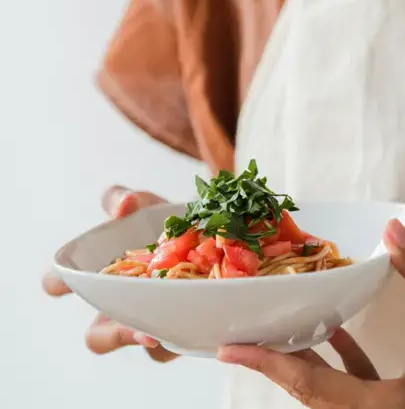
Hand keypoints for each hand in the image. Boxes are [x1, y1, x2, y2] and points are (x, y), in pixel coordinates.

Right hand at [43, 186, 176, 362]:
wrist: (210, 234)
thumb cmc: (162, 222)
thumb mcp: (144, 205)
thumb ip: (124, 199)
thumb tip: (123, 205)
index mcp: (97, 275)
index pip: (60, 282)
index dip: (55, 283)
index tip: (60, 283)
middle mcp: (116, 306)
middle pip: (97, 336)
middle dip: (113, 334)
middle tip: (129, 326)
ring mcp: (146, 322)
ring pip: (139, 340)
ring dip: (146, 336)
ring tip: (157, 332)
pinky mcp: (177, 331)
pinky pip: (172, 342)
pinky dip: (179, 333)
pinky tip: (192, 320)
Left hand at [218, 221, 404, 407]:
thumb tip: (393, 230)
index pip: (311, 387)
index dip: (268, 366)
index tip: (232, 351)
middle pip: (312, 396)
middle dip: (278, 366)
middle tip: (245, 340)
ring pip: (332, 398)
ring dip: (307, 367)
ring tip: (283, 334)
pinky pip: (356, 394)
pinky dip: (341, 368)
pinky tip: (337, 338)